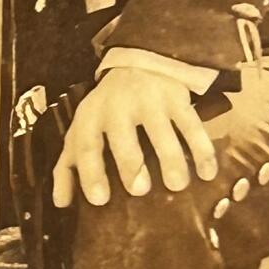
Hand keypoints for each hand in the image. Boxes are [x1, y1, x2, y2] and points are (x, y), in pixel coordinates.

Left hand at [53, 65, 217, 209]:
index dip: (91, 172)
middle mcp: (118, 106)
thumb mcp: (81, 131)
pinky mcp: (178, 99)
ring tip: (178, 184)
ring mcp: (150, 101)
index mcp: (91, 117)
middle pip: (124, 137)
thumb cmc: (106, 110)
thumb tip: (60, 203)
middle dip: (131, 164)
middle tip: (140, 190)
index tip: (99, 200)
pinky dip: (201, 149)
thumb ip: (68, 166)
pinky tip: (207, 173)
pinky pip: (192, 125)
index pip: (86, 145)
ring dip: (171, 159)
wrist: (138, 65)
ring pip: (162, 131)